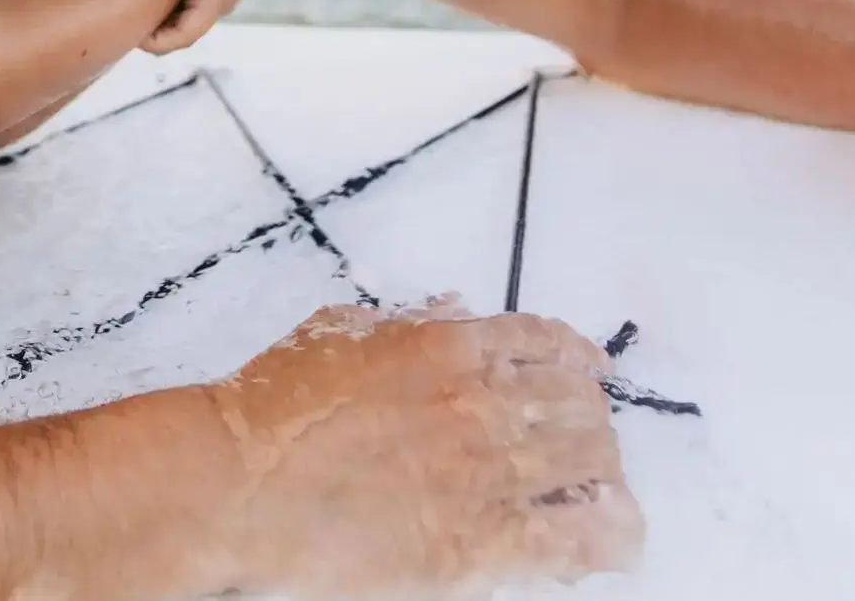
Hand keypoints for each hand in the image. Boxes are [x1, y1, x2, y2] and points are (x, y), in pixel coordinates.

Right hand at [206, 305, 641, 593]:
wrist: (238, 484)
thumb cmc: (270, 408)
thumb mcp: (338, 335)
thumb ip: (406, 321)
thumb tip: (455, 308)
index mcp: (448, 347)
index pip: (547, 344)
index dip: (581, 359)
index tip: (592, 374)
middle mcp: (481, 404)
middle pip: (582, 406)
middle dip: (593, 420)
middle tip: (588, 440)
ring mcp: (486, 475)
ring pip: (594, 466)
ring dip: (606, 476)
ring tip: (603, 490)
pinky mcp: (481, 545)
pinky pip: (579, 540)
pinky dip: (611, 537)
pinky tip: (615, 541)